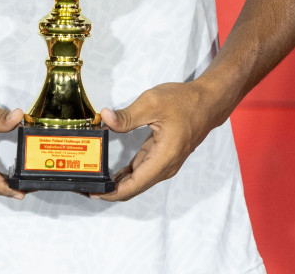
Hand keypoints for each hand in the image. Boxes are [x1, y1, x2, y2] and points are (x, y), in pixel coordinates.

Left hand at [92, 82, 223, 201]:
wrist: (208, 102)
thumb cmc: (185, 102)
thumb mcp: (152, 103)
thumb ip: (127, 116)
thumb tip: (104, 119)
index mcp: (163, 158)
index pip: (133, 186)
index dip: (110, 193)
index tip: (92, 192)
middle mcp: (165, 167)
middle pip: (134, 187)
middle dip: (109, 190)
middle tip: (86, 186)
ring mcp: (165, 163)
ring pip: (138, 181)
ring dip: (118, 183)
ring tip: (95, 179)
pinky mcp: (163, 157)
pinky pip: (143, 171)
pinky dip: (128, 174)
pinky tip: (113, 172)